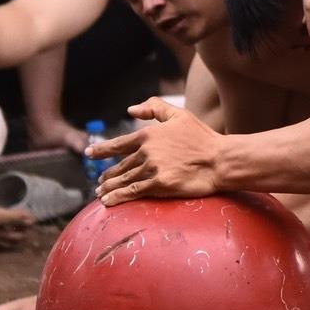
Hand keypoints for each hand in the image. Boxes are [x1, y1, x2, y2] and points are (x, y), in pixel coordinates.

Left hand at [92, 99, 221, 203]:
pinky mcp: (158, 185)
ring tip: (101, 193)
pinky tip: (108, 202)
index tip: (89, 154)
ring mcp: (151, 169)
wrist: (220, 160)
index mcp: (148, 134)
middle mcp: (145, 152)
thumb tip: (131, 109)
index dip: (101, 150)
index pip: (118, 144)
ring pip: (123, 180)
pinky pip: (132, 192)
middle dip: (107, 175)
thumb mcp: (179, 115)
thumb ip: (154, 108)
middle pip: (120, 166)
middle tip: (99, 182)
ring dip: (109, 188)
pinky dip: (117, 197)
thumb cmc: (202, 137)